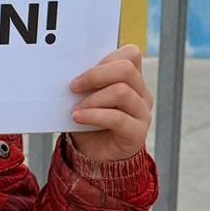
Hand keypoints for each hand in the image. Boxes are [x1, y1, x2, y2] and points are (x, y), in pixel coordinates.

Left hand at [68, 45, 152, 163]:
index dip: (106, 58)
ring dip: (93, 99)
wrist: (94, 156)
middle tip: (73, 86)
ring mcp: (142, 114)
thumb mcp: (86, 97)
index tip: (82, 69)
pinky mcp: (137, 133)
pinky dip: (93, 115)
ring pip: (122, 92)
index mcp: (132, 80)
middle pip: (126, 69)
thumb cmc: (89, 123)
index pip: (130, 54)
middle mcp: (142, 94)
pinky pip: (117, 118)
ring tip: (76, 108)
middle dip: (95, 75)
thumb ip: (86, 83)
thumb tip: (66, 69)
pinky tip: (78, 118)